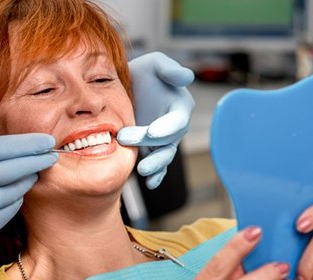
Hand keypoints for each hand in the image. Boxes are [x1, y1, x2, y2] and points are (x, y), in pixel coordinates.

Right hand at [0, 134, 57, 271]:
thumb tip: (11, 148)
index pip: (11, 145)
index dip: (33, 143)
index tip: (47, 141)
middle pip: (23, 166)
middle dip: (41, 160)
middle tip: (51, 156)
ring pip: (20, 188)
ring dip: (26, 180)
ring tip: (27, 175)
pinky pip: (11, 208)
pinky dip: (13, 200)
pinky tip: (8, 196)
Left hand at [117, 52, 194, 188]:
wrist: (125, 88)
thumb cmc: (143, 73)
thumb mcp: (154, 63)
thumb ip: (169, 69)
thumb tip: (187, 77)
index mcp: (180, 106)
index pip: (177, 120)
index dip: (167, 127)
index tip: (152, 132)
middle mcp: (175, 126)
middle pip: (167, 140)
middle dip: (149, 143)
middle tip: (125, 139)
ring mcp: (164, 141)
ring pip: (164, 156)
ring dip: (155, 165)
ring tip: (142, 171)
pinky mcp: (152, 150)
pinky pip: (158, 166)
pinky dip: (156, 176)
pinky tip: (150, 183)